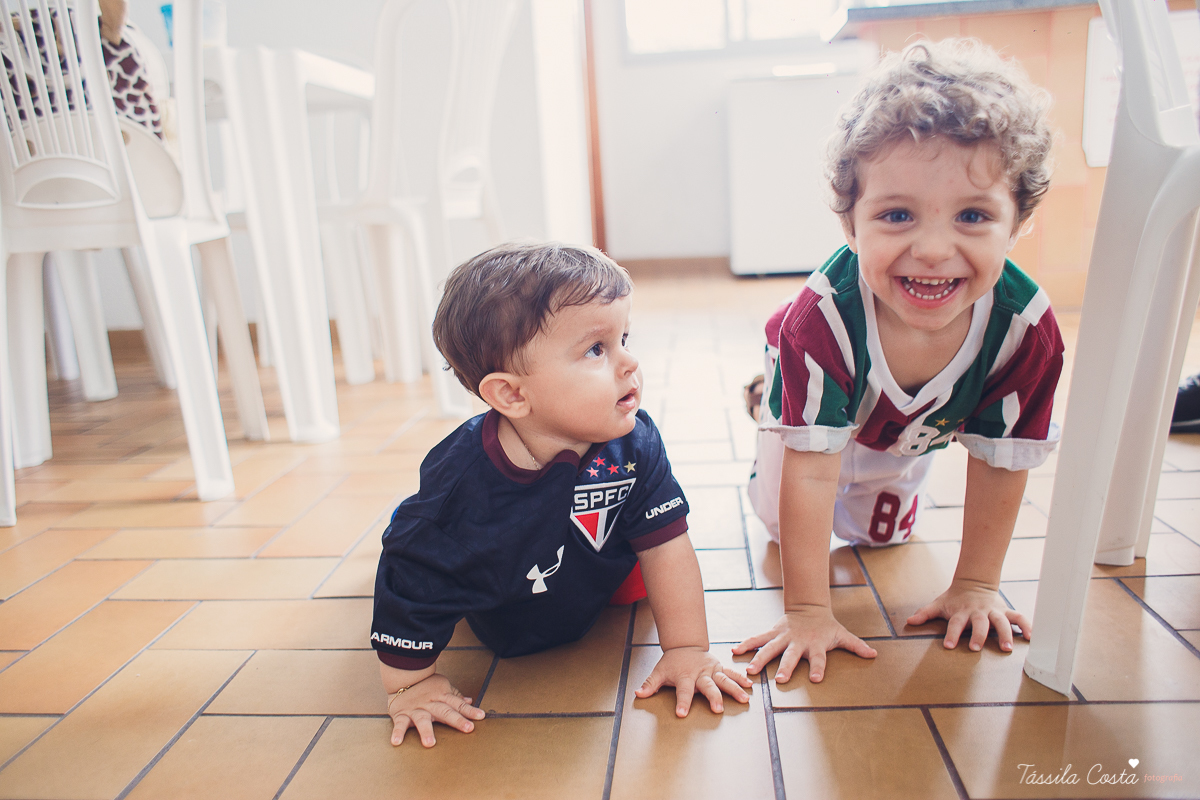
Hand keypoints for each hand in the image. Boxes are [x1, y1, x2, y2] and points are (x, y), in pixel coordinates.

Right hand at [384, 673, 485, 746]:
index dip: (469, 710)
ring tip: (430, 743)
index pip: (458, 704)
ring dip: (426, 731)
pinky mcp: (401, 714)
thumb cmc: (425, 683)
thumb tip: (469, 700)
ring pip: (422, 719)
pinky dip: (397, 733)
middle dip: (457, 720)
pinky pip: (399, 724)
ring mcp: (416, 709)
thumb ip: (455, 695)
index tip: (481, 716)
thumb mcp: (443, 685)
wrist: (402, 675)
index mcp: (442, 696)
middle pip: (445, 711)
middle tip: (468, 728)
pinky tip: (396, 742)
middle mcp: (430, 703)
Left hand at [634, 646, 752, 716]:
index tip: (681, 713)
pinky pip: (731, 673)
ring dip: (734, 689)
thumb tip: (638, 694)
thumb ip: (650, 684)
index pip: (683, 691)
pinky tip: (750, 686)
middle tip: (717, 709)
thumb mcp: (658, 671)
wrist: (684, 644)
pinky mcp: (719, 668)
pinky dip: (740, 679)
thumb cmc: (671, 662)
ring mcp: (711, 670)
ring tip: (744, 698)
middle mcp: (700, 673)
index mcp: (684, 676)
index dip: (682, 702)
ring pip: (724, 680)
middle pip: (707, 686)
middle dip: (713, 697)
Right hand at [732, 606, 875, 683]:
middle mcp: (798, 642)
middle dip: (786, 667)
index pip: (819, 659)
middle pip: (791, 656)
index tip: (815, 679)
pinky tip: (735, 650)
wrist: (809, 607)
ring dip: (760, 659)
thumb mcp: (842, 635)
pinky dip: (746, 644)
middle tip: (780, 680)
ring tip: (751, 671)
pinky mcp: (773, 633)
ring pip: (770, 649)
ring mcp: (783, 637)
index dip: (818, 668)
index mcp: (816, 645)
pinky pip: (757, 639)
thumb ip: (857, 646)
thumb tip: (874, 655)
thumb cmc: (827, 627)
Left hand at [906, 579, 1030, 651]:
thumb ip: (925, 613)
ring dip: (1005, 635)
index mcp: (961, 612)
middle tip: (975, 648)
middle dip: (978, 635)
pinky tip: (1032, 637)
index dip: (952, 634)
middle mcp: (978, 613)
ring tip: (1006, 649)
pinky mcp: (1006, 611)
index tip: (949, 646)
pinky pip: (1019, 618)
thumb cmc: (954, 599)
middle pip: (980, 624)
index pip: (955, 624)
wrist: (973, 583)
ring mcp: (993, 612)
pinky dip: (1026, 626)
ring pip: (1001, 622)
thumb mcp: (938, 604)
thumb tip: (909, 621)